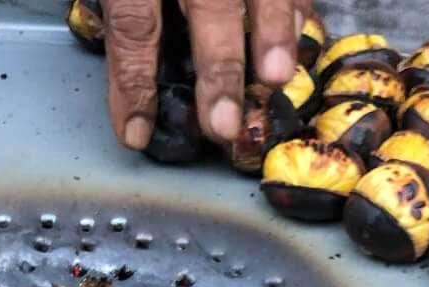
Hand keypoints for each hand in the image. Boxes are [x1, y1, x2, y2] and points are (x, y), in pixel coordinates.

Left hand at [104, 0, 305, 150]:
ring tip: (277, 78)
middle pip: (208, 7)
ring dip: (272, 35)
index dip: (134, 81)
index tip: (136, 133)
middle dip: (219, 69)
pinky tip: (300, 37)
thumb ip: (128, 18)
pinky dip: (295, 8)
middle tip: (225, 124)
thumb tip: (131, 93)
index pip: (133, 25)